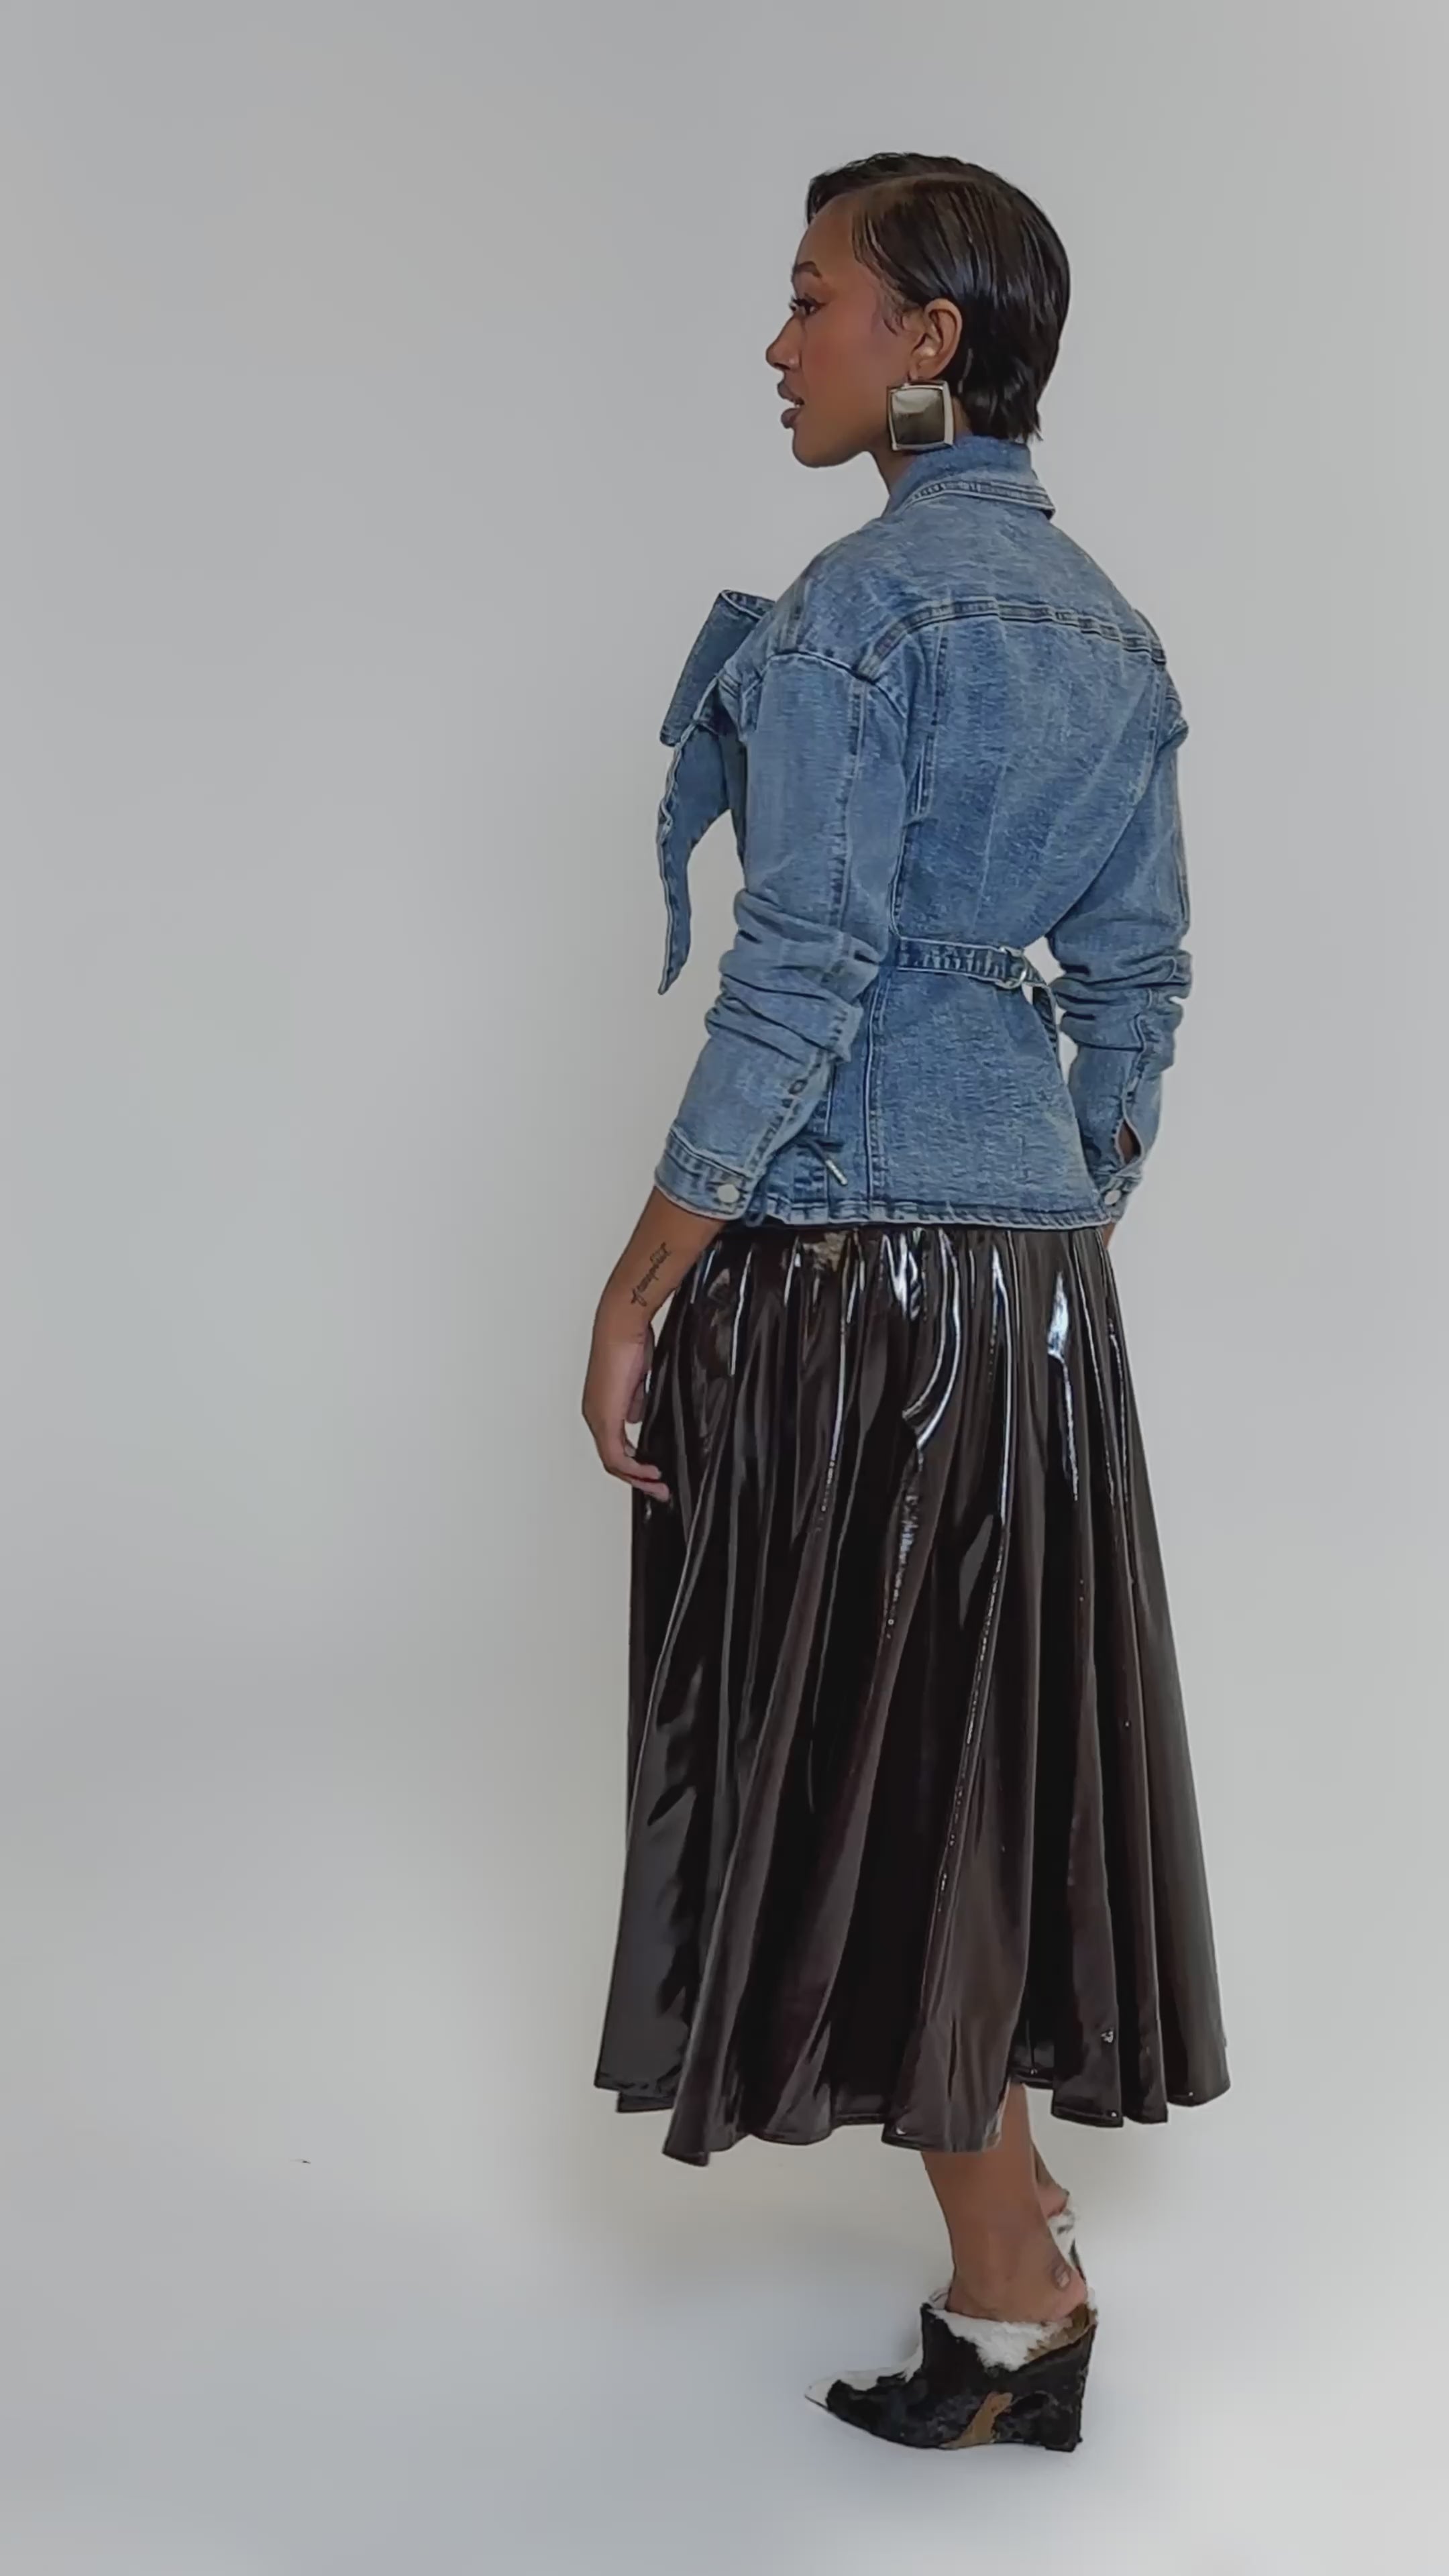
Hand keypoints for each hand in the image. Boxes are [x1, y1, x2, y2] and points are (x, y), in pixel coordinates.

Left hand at [582, 1304, 671, 1501]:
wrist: (622, 1326)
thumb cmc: (630, 1343)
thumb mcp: (637, 1380)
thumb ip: (636, 1401)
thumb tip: (637, 1417)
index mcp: (601, 1407)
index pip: (614, 1446)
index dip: (634, 1465)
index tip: (654, 1473)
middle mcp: (594, 1414)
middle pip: (612, 1460)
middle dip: (637, 1479)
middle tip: (659, 1489)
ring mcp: (597, 1417)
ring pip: (613, 1461)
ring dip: (637, 1477)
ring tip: (658, 1485)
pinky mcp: (605, 1416)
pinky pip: (616, 1455)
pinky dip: (634, 1468)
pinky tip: (652, 1472)